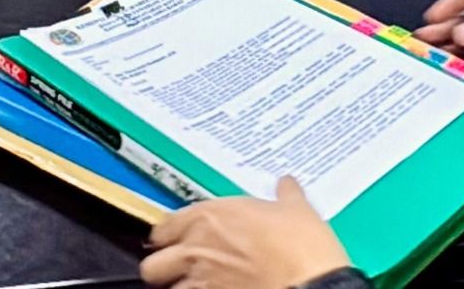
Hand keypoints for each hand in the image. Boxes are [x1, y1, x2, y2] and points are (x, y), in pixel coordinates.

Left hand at [139, 177, 349, 288]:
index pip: (163, 227)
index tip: (180, 237)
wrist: (311, 284)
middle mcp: (196, 249)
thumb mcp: (297, 210)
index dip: (170, 234)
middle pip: (152, 265)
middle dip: (165, 266)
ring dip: (181, 286)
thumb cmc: (301, 247)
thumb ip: (285, 195)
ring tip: (202, 283)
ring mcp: (201, 282)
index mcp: (210, 217)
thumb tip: (286, 185)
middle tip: (184, 265)